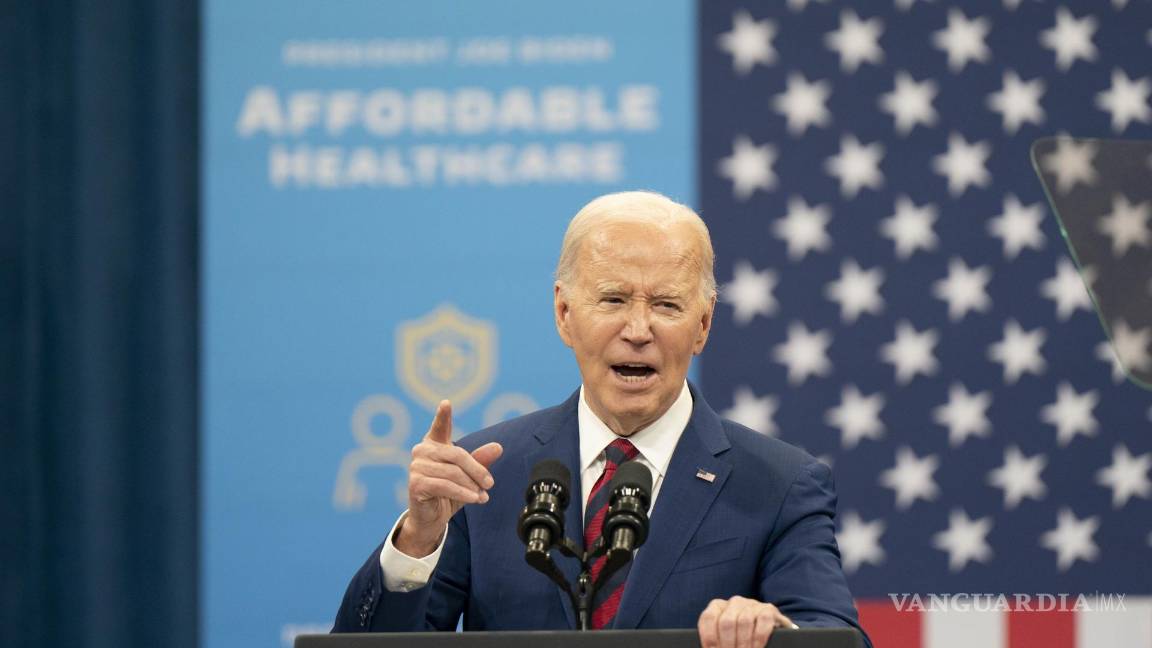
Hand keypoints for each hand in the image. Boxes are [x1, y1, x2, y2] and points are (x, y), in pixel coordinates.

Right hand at [394, 400, 502, 556]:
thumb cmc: (449, 493)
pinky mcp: (416, 483)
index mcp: (434, 444)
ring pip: (453, 472)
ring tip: (482, 496)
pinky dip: (463, 493)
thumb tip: (498, 447)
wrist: (431, 519)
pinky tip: (474, 499)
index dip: (443, 416)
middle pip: (457, 455)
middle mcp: (422, 451)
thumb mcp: (468, 477)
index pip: (440, 427)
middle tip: (490, 484)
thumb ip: (480, 461)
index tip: (446, 403)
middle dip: (477, 470)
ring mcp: (416, 466)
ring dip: (471, 486)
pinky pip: (446, 486)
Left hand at [697, 596, 796, 647]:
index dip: (709, 637)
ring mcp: (752, 604)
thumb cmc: (740, 640)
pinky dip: (759, 637)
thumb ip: (716, 642)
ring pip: (744, 621)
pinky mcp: (769, 610)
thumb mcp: (726, 639)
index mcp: (718, 607)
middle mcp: (735, 602)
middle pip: (726, 622)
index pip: (708, 618)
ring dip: (743, 643)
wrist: (769, 636)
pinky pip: (763, 620)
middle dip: (727, 643)